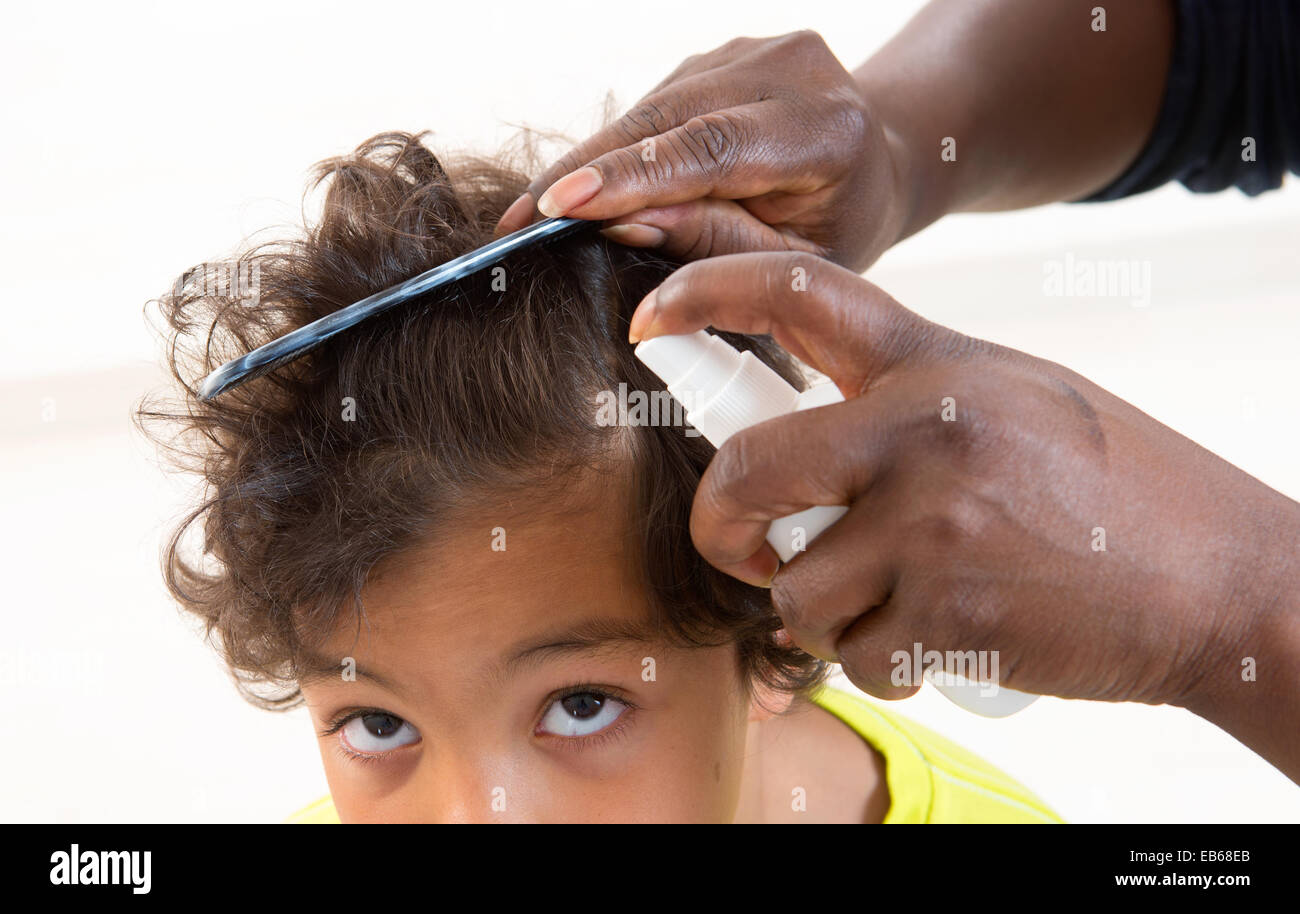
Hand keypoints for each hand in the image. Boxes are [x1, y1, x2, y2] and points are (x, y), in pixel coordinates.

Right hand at [493, 31, 908, 271]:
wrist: (879, 159)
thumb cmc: (844, 222)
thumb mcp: (796, 257)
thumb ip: (716, 241)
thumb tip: (620, 228)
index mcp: (828, 131)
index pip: (714, 148)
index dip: (632, 176)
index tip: (563, 206)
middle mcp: (792, 71)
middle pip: (668, 120)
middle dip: (587, 172)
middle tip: (519, 222)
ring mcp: (754, 50)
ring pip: (649, 108)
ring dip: (588, 162)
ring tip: (534, 211)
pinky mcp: (722, 54)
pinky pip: (653, 105)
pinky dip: (614, 148)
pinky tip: (580, 186)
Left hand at [628, 252, 1299, 742]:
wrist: (1220, 580)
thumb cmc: (1113, 487)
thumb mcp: (1010, 397)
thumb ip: (906, 400)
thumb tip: (799, 435)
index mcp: (934, 363)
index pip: (795, 293)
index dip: (704, 290)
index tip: (651, 314)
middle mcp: (921, 431)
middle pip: (743, 471)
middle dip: (721, 525)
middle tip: (743, 546)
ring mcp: (930, 526)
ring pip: (794, 589)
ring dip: (826, 611)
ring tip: (901, 596)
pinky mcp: (945, 618)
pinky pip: (853, 655)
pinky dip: (883, 661)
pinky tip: (946, 633)